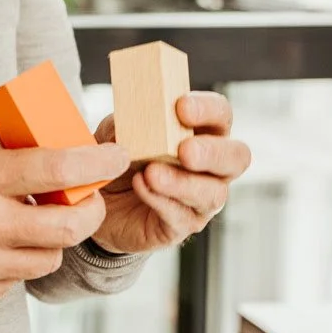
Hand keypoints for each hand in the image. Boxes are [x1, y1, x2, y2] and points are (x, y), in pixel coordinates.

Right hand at [0, 122, 130, 309]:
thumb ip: (1, 142)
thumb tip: (49, 142)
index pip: (55, 170)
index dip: (96, 162)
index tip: (116, 155)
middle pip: (67, 228)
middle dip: (90, 211)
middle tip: (88, 199)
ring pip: (46, 260)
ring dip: (50, 238)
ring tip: (31, 219)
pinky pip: (14, 281)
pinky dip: (14, 260)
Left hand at [93, 92, 250, 255]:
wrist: (94, 200)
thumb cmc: (118, 157)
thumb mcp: (116, 131)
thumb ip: (127, 121)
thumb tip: (132, 117)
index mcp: (202, 133)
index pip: (221, 115)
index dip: (209, 109)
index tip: (182, 107)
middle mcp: (212, 167)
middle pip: (237, 157)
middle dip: (212, 152)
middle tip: (185, 151)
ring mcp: (201, 199)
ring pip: (213, 193)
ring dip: (183, 183)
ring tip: (152, 173)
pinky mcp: (183, 225)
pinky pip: (181, 216)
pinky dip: (160, 200)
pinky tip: (141, 186)